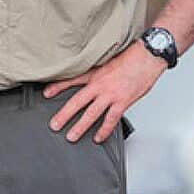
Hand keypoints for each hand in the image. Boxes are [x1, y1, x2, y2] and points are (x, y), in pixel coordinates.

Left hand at [44, 42, 165, 142]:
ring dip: (80, 126)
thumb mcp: (107, 61)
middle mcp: (100, 85)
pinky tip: (98, 137)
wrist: (147, 56)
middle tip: (55, 125)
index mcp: (95, 74)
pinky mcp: (122, 102)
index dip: (57, 86)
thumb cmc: (130, 57)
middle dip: (64, 114)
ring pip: (91, 113)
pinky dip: (104, 130)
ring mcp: (110, 94)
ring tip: (71, 136)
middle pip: (77, 101)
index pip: (71, 80)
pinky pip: (111, 119)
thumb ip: (97, 72)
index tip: (46, 94)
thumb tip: (90, 79)